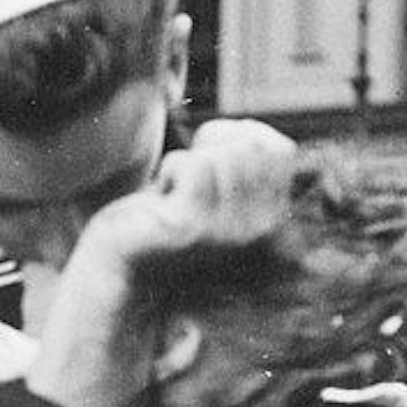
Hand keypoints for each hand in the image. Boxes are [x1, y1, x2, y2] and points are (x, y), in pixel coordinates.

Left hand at [77, 119, 297, 271]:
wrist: (125, 269)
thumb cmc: (170, 221)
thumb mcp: (222, 192)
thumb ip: (251, 166)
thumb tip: (267, 139)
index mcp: (274, 224)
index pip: (282, 151)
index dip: (242, 137)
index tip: (212, 157)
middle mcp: (262, 234)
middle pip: (252, 147)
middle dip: (214, 145)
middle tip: (188, 176)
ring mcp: (230, 234)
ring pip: (221, 155)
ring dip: (188, 162)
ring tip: (175, 194)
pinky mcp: (194, 229)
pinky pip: (192, 166)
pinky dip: (170, 171)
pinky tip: (162, 200)